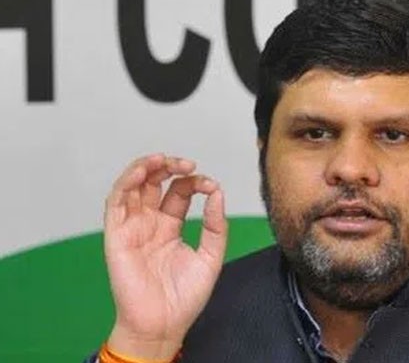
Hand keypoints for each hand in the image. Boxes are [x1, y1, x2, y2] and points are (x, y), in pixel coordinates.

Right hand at [103, 154, 227, 359]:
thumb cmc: (184, 297)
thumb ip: (215, 225)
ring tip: (162, 159)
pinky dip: (125, 184)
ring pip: (131, 187)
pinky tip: (141, 173)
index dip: (193, 182)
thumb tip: (217, 193)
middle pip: (153, 183)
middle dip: (169, 166)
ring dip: (144, 168)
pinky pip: (115, 205)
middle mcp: (149, 224)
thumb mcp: (211, 256)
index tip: (210, 184)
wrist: (164, 325)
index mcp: (169, 227)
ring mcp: (132, 228)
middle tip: (187, 163)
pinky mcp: (116, 237)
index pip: (178, 192)